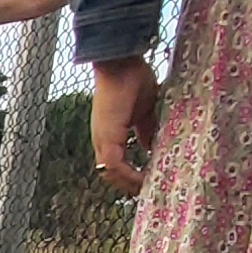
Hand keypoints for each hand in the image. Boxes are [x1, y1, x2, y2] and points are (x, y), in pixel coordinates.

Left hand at [89, 57, 161, 194]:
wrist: (123, 62)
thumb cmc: (133, 80)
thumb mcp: (144, 112)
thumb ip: (145, 131)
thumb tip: (150, 148)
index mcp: (108, 135)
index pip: (114, 166)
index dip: (129, 177)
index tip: (149, 182)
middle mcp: (101, 140)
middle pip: (111, 175)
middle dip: (130, 185)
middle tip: (150, 190)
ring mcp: (101, 139)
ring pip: (110, 174)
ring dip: (129, 183)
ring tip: (149, 187)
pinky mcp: (107, 136)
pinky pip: (114, 165)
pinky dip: (128, 175)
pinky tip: (144, 178)